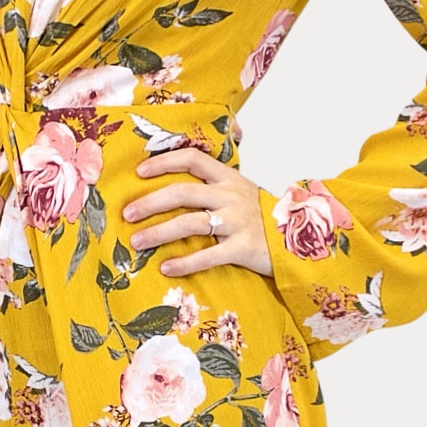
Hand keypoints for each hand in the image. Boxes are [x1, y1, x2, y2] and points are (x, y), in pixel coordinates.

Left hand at [122, 143, 272, 278]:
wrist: (299, 238)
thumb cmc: (264, 217)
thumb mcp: (241, 191)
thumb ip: (213, 187)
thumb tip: (171, 190)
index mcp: (228, 178)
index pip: (191, 159)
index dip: (163, 162)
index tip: (139, 172)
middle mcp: (230, 196)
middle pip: (182, 192)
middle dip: (150, 202)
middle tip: (127, 214)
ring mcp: (237, 222)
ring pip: (190, 222)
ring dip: (159, 233)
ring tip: (137, 242)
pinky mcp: (243, 248)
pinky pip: (208, 256)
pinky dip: (185, 263)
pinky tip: (166, 268)